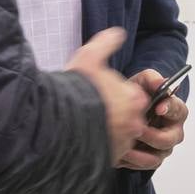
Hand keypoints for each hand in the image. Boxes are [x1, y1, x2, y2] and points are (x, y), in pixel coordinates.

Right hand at [65, 28, 147, 164]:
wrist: (59, 124)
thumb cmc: (76, 90)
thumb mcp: (90, 57)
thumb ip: (106, 43)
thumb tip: (118, 33)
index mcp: (135, 99)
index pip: (133, 97)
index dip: (115, 94)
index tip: (100, 94)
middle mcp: (135, 124)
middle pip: (127, 118)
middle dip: (112, 115)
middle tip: (92, 109)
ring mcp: (123, 145)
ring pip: (118, 137)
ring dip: (104, 131)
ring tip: (84, 125)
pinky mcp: (110, 160)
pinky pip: (107, 153)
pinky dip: (97, 148)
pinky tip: (82, 139)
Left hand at [117, 68, 188, 170]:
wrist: (120, 111)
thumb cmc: (135, 95)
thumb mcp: (141, 82)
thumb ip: (151, 78)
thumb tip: (161, 83)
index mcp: (174, 110)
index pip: (178, 110)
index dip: (170, 109)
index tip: (158, 108)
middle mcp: (173, 131)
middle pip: (170, 139)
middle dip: (153, 135)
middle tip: (138, 129)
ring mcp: (163, 148)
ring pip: (157, 155)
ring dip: (140, 152)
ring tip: (125, 145)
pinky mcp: (152, 159)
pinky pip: (145, 164)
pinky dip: (133, 161)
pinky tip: (121, 154)